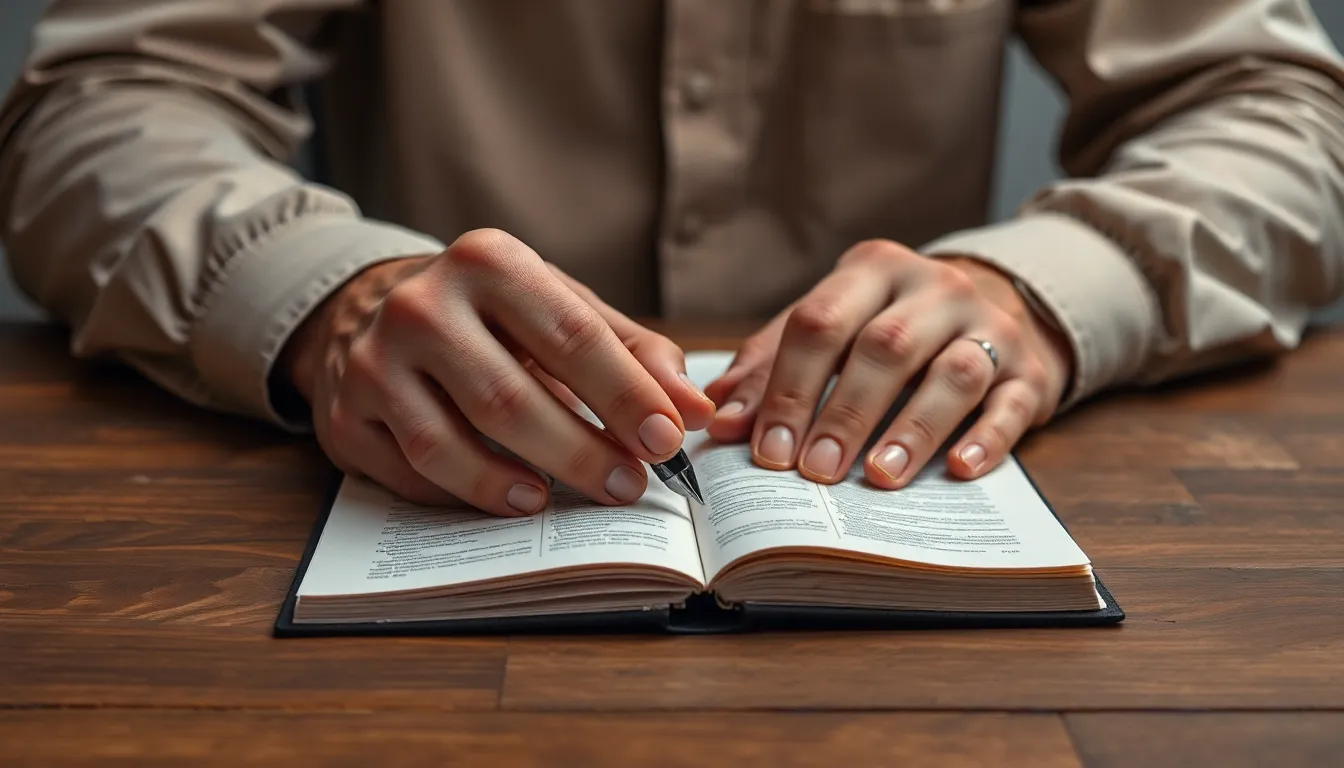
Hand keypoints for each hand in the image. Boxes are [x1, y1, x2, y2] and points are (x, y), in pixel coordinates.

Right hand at [279, 229, 715, 514]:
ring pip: (444, 443)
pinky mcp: (344, 415)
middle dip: (579, 451)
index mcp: (488, 261)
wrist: (373, 310)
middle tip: (629, 487)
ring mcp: (372, 361)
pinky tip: (504, 499)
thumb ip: (634, 353)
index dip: (626, 395)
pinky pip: (407, 471)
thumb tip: (695, 410)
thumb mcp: (562, 309)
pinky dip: (459, 494)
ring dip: (508, 484)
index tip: (670, 441)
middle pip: (508, 398)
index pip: (571, 335)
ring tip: (557, 501)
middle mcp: (421, 304)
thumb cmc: (493, 317)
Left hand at [703, 240, 1072, 486]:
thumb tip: (721, 422)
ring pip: (954, 373)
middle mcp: (935, 287)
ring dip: (913, 427)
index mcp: (873, 269)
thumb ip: (773, 367)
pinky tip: (959, 469)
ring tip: (879, 476)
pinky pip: (1012, 404)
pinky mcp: (1030, 371)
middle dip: (845, 412)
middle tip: (815, 471)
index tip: (767, 449)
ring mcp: (990, 326)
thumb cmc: (890, 328)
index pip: (820, 322)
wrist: (998, 309)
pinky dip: (986, 439)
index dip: (789, 387)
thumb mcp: (832, 328)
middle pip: (885, 347)